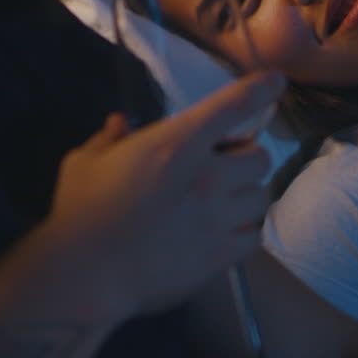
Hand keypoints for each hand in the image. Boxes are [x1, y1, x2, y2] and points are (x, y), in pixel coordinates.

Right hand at [43, 71, 283, 319]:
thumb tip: (118, 123)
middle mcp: (208, 176)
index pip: (233, 105)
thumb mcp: (85, 163)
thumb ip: (107, 139)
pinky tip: (224, 232)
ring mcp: (218, 218)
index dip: (261, 89)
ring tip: (224, 202)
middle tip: (222, 166)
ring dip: (246, 194)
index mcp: (178, 143)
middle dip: (244, 158)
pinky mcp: (220, 256)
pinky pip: (254, 236)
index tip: (276, 82)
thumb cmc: (80, 212)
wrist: (86, 275)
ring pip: (261, 197)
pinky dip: (245, 231)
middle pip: (259, 157)